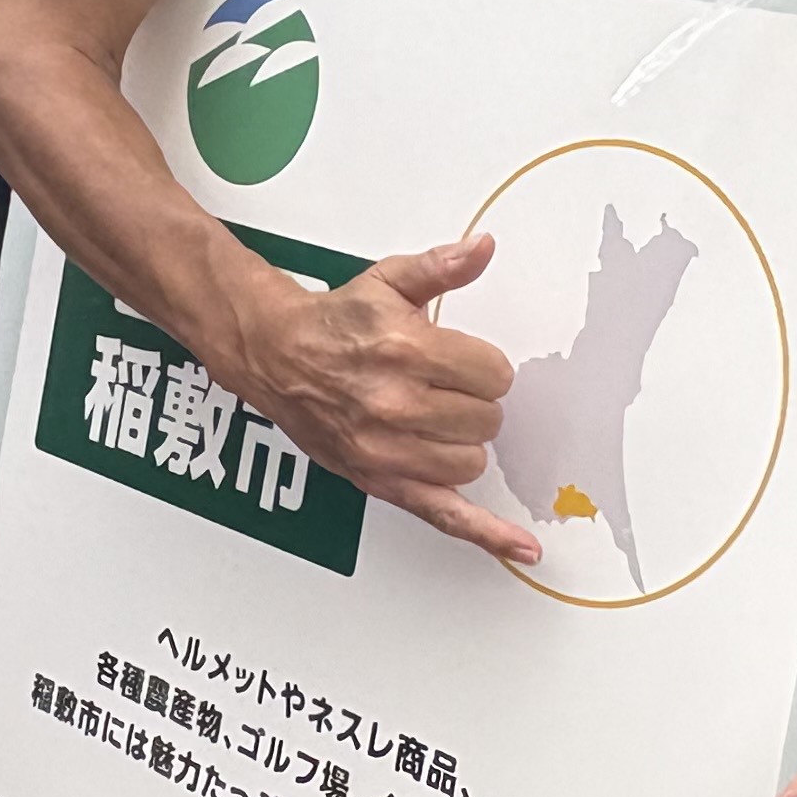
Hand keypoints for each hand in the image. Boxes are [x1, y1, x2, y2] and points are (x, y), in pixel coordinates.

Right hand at [230, 234, 534, 566]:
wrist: (274, 355)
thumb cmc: (332, 324)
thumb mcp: (388, 282)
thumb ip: (441, 269)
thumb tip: (483, 248)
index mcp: (404, 350)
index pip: (492, 374)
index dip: (482, 365)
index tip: (460, 359)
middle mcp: (394, 404)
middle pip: (487, 419)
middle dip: (473, 400)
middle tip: (441, 385)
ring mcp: (386, 449)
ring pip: (471, 462)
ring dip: (462, 441)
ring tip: (431, 418)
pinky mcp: (379, 481)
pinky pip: (444, 515)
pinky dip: (487, 535)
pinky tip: (522, 547)